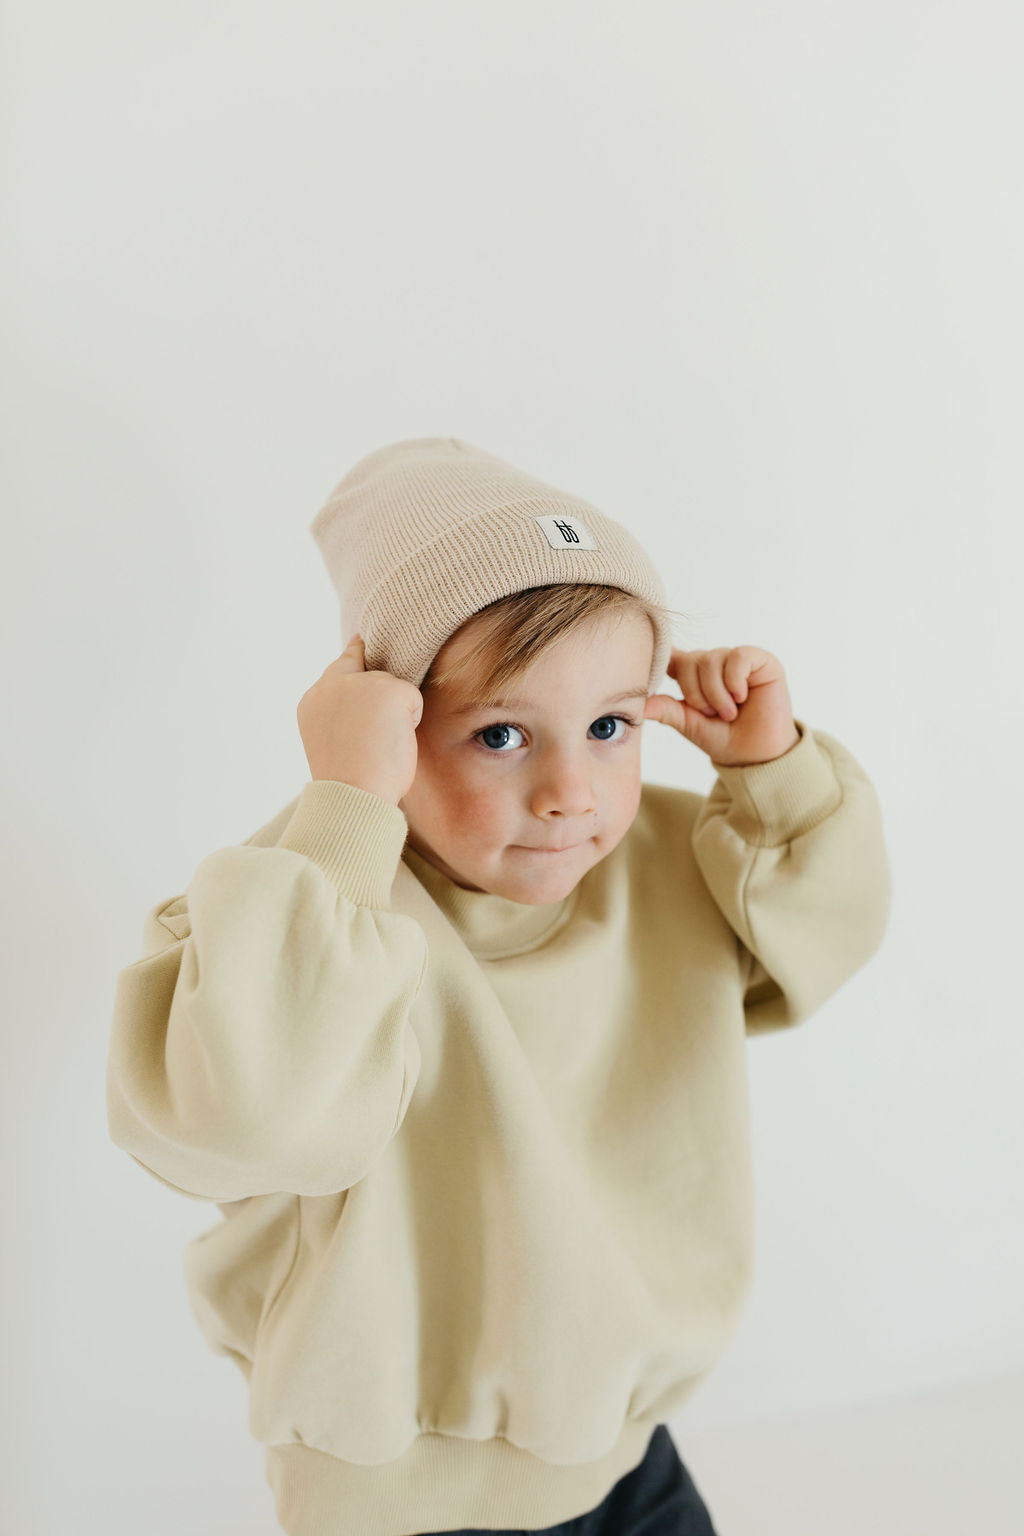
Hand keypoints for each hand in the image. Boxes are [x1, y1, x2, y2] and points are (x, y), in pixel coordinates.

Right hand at [296, 634, 423, 805]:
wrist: (351, 793)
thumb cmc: (348, 783)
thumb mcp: (334, 742)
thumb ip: (345, 716)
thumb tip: (380, 708)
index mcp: (313, 702)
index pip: (337, 667)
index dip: (352, 655)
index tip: (358, 641)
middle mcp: (331, 685)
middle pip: (367, 668)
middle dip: (381, 681)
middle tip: (382, 705)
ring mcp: (359, 683)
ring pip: (392, 689)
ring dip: (395, 717)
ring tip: (377, 747)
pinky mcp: (388, 688)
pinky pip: (413, 700)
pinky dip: (411, 722)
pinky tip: (392, 742)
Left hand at [644, 646, 800, 765]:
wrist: (756, 755)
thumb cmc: (723, 739)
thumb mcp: (689, 725)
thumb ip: (667, 710)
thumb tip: (639, 704)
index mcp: (693, 676)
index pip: (672, 657)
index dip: (663, 658)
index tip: (654, 667)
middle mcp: (713, 663)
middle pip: (690, 660)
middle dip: (696, 693)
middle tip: (712, 714)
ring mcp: (736, 660)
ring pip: (711, 659)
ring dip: (717, 693)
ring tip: (729, 713)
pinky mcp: (761, 660)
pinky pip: (738, 657)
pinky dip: (735, 681)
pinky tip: (742, 697)